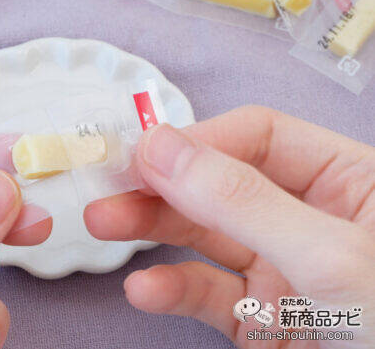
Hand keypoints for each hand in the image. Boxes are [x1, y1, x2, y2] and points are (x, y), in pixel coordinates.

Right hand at [85, 106, 374, 347]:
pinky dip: (173, 290)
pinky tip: (146, 289)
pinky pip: (208, 294)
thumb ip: (244, 202)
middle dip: (162, 186)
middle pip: (219, 184)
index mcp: (347, 179)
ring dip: (153, 231)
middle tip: (111, 188)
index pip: (258, 137)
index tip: (144, 154)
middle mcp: (309, 217)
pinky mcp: (261, 318)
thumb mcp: (331, 258)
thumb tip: (165, 149)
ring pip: (205, 236)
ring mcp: (282, 268)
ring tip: (107, 225)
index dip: (199, 141)